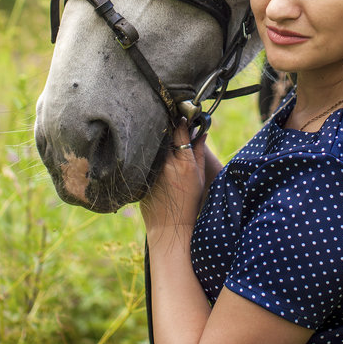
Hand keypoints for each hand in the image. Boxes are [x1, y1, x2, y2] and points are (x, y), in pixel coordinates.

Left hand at [140, 118, 206, 234]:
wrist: (169, 227)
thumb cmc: (188, 203)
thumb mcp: (198, 177)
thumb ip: (199, 153)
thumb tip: (201, 133)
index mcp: (184, 164)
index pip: (181, 133)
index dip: (180, 122)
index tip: (180, 116)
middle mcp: (167, 165)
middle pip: (163, 135)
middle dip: (165, 125)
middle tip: (165, 117)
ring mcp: (152, 171)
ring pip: (152, 144)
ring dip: (155, 136)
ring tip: (156, 129)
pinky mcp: (141, 177)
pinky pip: (144, 157)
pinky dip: (147, 151)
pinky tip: (146, 148)